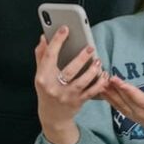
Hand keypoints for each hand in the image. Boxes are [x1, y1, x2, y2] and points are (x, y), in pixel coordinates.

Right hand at [33, 27, 107, 143]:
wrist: (52, 116)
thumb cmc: (47, 90)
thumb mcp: (40, 74)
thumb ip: (42, 55)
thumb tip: (43, 37)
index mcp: (43, 78)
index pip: (50, 56)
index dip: (57, 41)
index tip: (65, 28)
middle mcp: (54, 88)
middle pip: (69, 70)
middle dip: (81, 58)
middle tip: (90, 47)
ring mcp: (67, 96)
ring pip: (83, 81)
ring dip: (92, 70)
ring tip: (98, 60)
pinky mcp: (78, 101)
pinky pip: (92, 91)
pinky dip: (100, 82)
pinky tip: (104, 74)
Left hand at [103, 69, 143, 143]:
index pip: (137, 97)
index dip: (125, 88)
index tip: (115, 79)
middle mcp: (140, 112)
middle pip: (124, 99)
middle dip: (113, 87)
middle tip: (103, 76)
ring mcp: (134, 115)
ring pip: (118, 103)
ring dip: (109, 93)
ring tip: (100, 81)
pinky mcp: (130, 116)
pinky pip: (118, 107)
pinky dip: (109, 99)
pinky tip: (102, 91)